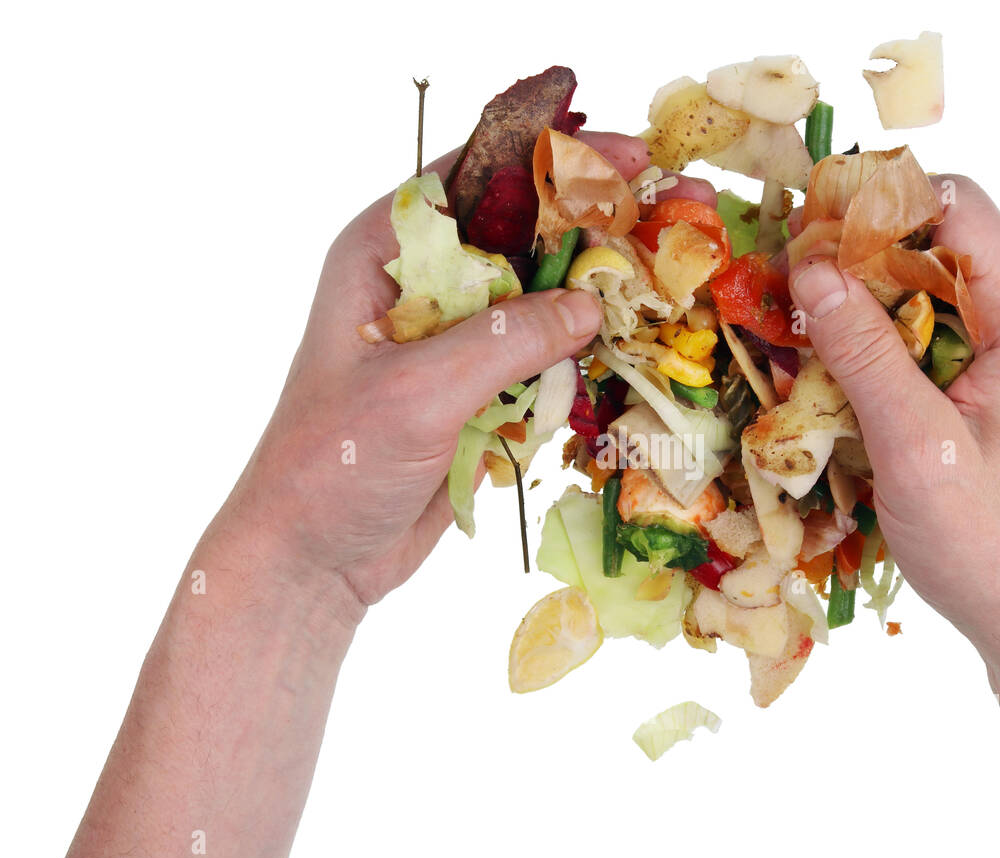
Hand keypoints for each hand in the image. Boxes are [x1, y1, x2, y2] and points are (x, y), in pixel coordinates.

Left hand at [222, 134, 658, 608]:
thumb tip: (590, 306)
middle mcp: (425, 283)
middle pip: (527, 231)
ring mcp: (457, 339)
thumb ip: (505, 342)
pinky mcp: (481, 389)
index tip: (629, 154)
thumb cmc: (334, 462)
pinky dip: (590, 352)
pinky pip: (547, 356)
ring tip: (679, 274)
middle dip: (601, 219)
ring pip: (546, 294)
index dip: (555, 157)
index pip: (479, 176)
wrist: (314, 556)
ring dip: (607, 286)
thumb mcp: (418, 392)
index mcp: (387, 252)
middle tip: (680, 202)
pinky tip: (642, 342)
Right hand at [788, 176, 999, 664]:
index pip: (955, 206)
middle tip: (784, 287)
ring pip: (924, 293)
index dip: (876, 203)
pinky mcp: (991, 394)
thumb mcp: (916, 446)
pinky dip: (877, 348)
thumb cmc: (992, 545)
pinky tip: (834, 382)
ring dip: (860, 307)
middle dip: (856, 256)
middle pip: (936, 243)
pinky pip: (926, 342)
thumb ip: (863, 351)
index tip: (803, 234)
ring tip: (797, 335)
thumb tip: (809, 266)